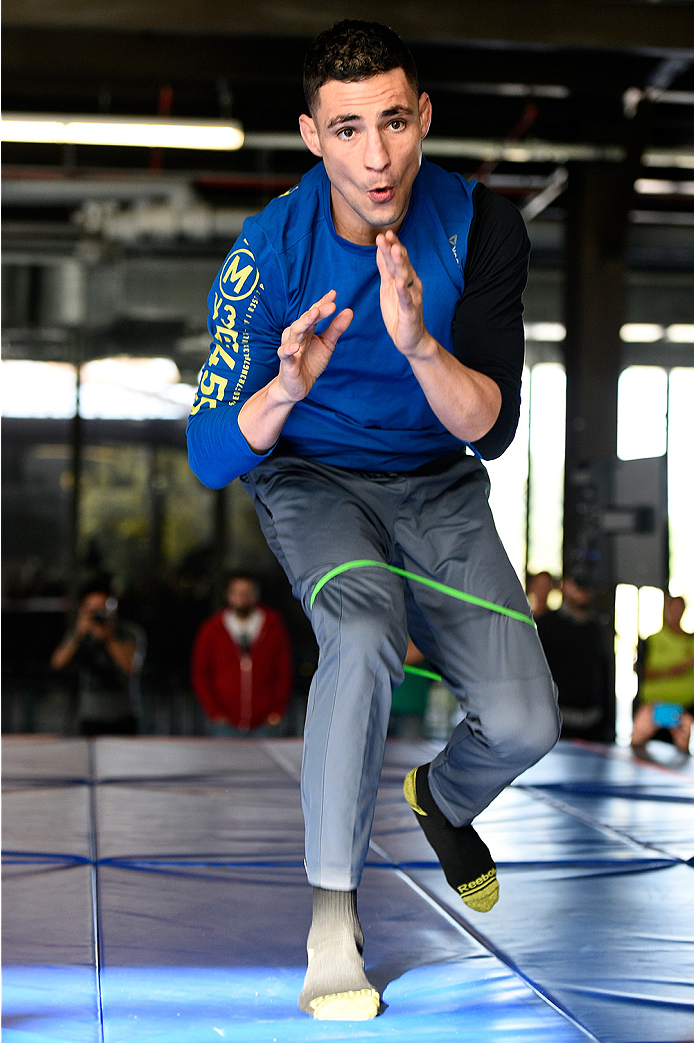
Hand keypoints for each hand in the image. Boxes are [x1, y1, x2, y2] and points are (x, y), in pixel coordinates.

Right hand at [277, 290, 352, 401]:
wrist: (296, 386)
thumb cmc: (310, 363)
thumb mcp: (327, 345)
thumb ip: (336, 329)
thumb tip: (349, 310)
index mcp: (307, 330)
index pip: (314, 313)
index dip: (323, 303)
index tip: (334, 294)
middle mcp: (297, 335)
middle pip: (305, 320)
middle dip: (316, 311)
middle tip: (330, 305)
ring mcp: (290, 348)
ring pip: (295, 332)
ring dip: (304, 322)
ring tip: (313, 314)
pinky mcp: (287, 364)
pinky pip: (285, 355)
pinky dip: (288, 350)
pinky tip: (294, 346)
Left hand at [376, 231, 432, 359]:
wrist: (411, 339)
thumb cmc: (399, 312)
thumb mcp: (388, 287)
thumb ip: (385, 268)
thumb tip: (380, 249)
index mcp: (404, 278)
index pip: (397, 259)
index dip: (391, 246)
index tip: (384, 233)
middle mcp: (411, 284)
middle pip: (401, 264)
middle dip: (394, 250)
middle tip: (387, 235)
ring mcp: (412, 297)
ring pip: (406, 277)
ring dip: (400, 263)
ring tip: (394, 250)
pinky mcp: (411, 312)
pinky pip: (407, 300)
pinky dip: (404, 291)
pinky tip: (400, 282)